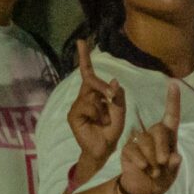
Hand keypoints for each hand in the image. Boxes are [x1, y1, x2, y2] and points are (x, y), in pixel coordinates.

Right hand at [66, 38, 129, 163]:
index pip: (88, 73)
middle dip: (103, 87)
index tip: (82, 42)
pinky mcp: (73, 115)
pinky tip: (98, 122)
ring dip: (103, 106)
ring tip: (105, 121)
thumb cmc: (111, 132)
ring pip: (90, 95)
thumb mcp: (120, 113)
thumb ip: (118, 98)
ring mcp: (77, 106)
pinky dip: (96, 112)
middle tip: (112, 98)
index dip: (84, 58)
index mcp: (94, 95)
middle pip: (91, 81)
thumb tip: (114, 80)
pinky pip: (86, 105)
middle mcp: (84, 98)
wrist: (103, 151)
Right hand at [116, 84, 183, 193]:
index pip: (171, 116)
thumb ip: (174, 166)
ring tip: (153, 171)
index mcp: (169, 138)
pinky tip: (142, 167)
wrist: (143, 190)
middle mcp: (154, 136)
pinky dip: (139, 159)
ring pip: (145, 140)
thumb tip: (176, 157)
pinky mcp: (128, 149)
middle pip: (158, 130)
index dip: (173, 101)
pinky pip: (133, 149)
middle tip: (162, 163)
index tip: (174, 83)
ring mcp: (140, 141)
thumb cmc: (161, 179)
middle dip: (161, 146)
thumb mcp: (171, 174)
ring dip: (150, 157)